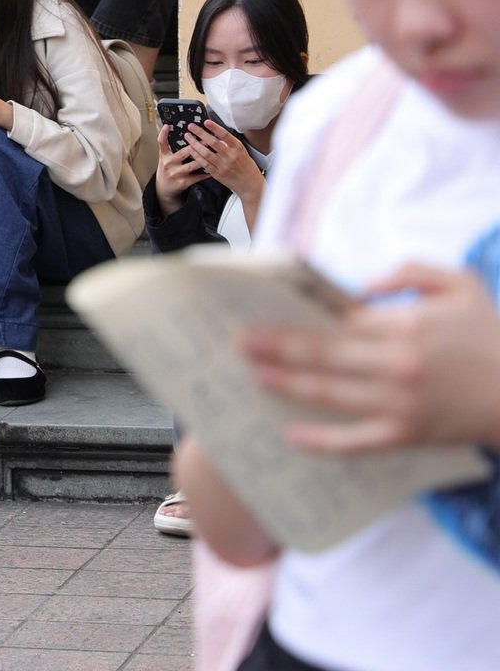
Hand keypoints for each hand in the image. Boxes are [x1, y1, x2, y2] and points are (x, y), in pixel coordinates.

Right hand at [152, 124, 208, 213]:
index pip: (161, 143)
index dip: (163, 134)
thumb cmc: (167, 169)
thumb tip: (172, 129)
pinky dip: (206, 172)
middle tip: (207, 139)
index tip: (168, 126)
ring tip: (213, 153)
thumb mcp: (164, 157)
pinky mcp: (183, 182)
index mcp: (164, 156)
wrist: (163, 188)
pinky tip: (213, 168)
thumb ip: (168, 146)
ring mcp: (176, 174)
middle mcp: (169, 164)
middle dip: (196, 145)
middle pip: (183, 153)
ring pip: (193, 165)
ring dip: (204, 159)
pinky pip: (197, 177)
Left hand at [181, 119, 264, 203]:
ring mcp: (223, 165)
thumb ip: (230, 143)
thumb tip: (217, 134)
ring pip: (206, 153)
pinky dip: (197, 156)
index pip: (225, 135)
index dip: (215, 128)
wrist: (250, 184)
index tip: (206, 122)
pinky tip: (191, 150)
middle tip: (191, 127)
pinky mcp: (217, 174)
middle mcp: (230, 156)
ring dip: (195, 144)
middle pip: (213, 142)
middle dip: (200, 133)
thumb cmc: (246, 166)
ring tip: (188, 136)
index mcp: (238, 148)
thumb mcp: (242, 151)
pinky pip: (204, 163)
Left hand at [246, 264, 499, 453]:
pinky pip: (356, 442)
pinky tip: (292, 436)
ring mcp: (400, 404)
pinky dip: (322, 441)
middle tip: (240, 342)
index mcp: (406, 325)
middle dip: (276, 347)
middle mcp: (397, 365)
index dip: (301, 317)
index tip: (266, 312)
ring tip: (255, 375)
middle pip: (321, 355)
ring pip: (329, 395)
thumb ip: (409, 272)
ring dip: (286, 384)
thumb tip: (360, 288)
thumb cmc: (493, 334)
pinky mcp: (408, 435)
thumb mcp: (462, 284)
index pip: (338, 321)